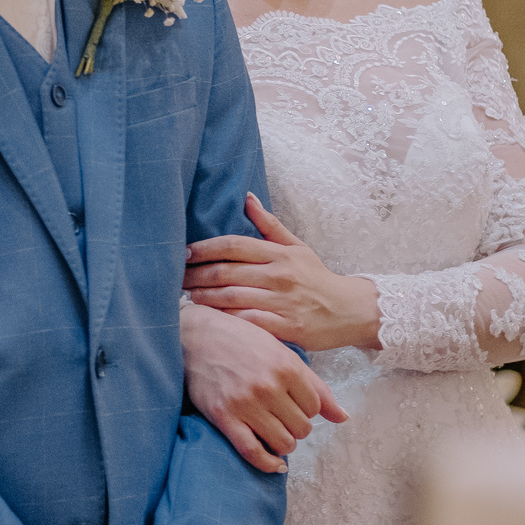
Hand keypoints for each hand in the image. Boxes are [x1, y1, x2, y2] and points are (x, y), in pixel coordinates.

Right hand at [181, 299, 345, 471]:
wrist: (196, 336)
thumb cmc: (242, 341)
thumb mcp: (282, 353)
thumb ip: (315, 385)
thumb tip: (343, 418)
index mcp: (287, 367)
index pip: (315, 408)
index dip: (307, 410)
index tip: (294, 405)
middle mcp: (269, 386)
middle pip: (302, 428)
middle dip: (296, 427)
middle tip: (282, 417)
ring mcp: (245, 403)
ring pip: (283, 443)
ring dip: (284, 443)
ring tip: (275, 432)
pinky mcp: (224, 417)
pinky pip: (253, 451)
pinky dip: (268, 463)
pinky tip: (275, 463)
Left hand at [183, 193, 380, 353]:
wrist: (349, 311)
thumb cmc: (316, 278)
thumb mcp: (297, 247)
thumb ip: (269, 225)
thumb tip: (247, 197)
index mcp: (279, 254)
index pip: (234, 245)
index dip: (205, 248)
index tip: (184, 253)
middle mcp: (279, 276)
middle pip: (227, 272)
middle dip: (196, 274)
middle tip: (176, 278)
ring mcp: (283, 303)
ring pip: (233, 298)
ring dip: (204, 297)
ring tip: (187, 297)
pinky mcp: (287, 328)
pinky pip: (249, 323)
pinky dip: (226, 321)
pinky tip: (210, 320)